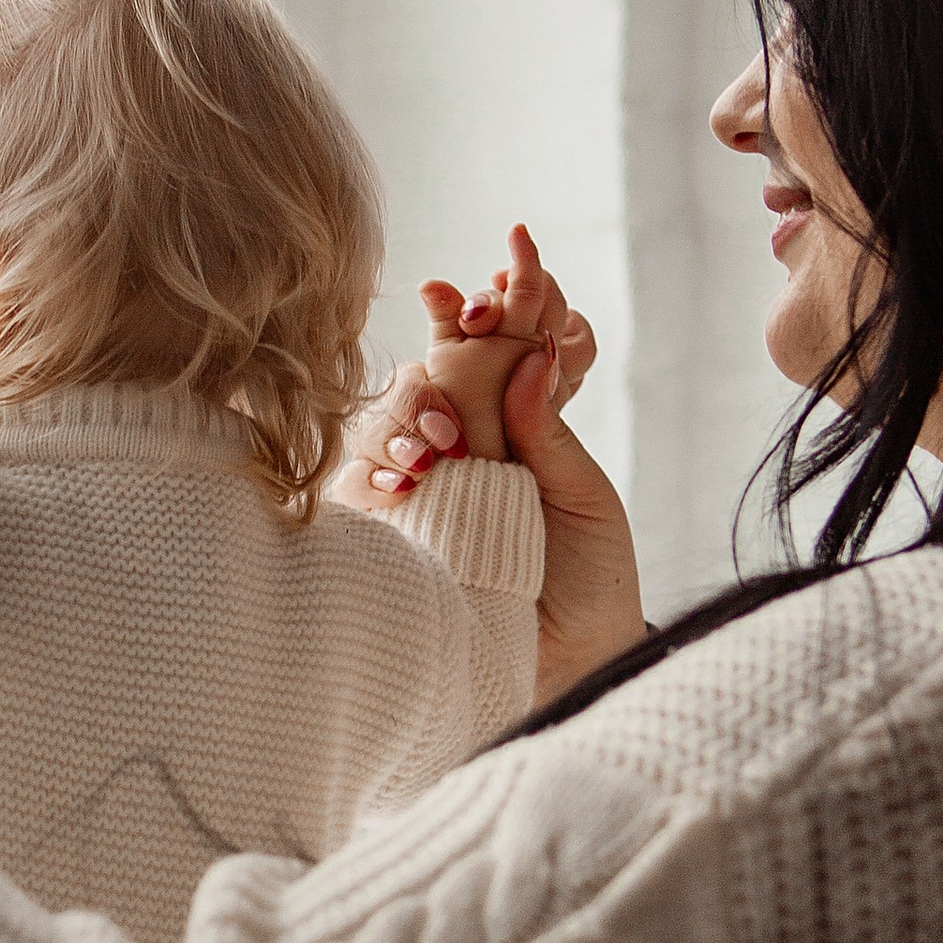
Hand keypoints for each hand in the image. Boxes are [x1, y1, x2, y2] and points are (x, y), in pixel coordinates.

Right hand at [336, 224, 643, 707]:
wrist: (567, 672)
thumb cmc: (589, 586)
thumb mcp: (583, 499)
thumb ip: (550, 429)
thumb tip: (534, 349)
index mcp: (508, 431)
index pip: (484, 354)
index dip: (487, 308)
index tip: (507, 269)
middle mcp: (455, 451)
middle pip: (425, 373)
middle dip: (442, 350)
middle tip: (471, 337)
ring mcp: (415, 490)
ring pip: (384, 418)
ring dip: (407, 414)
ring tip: (440, 446)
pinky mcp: (382, 535)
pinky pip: (353, 484)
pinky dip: (372, 470)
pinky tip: (402, 481)